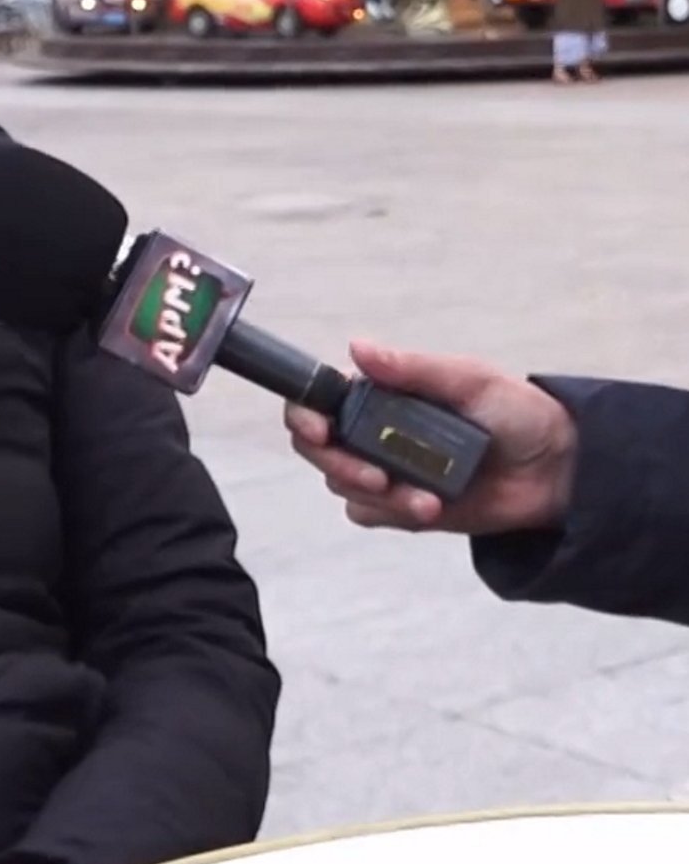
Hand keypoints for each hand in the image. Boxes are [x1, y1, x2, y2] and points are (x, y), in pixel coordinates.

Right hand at [286, 341, 577, 535]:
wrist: (559, 471)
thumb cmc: (518, 413)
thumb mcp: (469, 379)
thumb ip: (413, 368)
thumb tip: (358, 348)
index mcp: (380, 394)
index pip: (317, 400)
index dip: (304, 416)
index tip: (320, 431)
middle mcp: (372, 430)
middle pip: (318, 450)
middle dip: (340, 465)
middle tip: (377, 476)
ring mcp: (386, 470)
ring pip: (344, 486)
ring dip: (379, 496)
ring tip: (426, 500)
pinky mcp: (403, 507)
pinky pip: (370, 515)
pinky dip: (391, 515)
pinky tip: (429, 509)